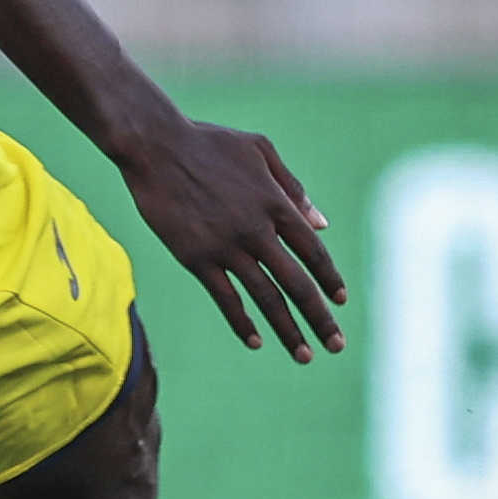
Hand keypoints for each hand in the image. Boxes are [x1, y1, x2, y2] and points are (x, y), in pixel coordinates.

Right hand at [116, 120, 348, 359]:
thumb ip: (293, 188)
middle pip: (297, 284)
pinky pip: (225, 298)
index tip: (340, 301)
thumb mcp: (260, 151)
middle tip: (336, 345)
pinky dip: (242, 323)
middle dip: (320, 318)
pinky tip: (255, 341)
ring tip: (304, 355)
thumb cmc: (209, 142)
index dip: (329, 279)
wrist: (156, 145)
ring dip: (287, 331)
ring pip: (265, 298)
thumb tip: (322, 223)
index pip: (313, 251)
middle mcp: (257, 230)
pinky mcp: (196, 258)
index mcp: (276, 204)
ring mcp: (226, 247)